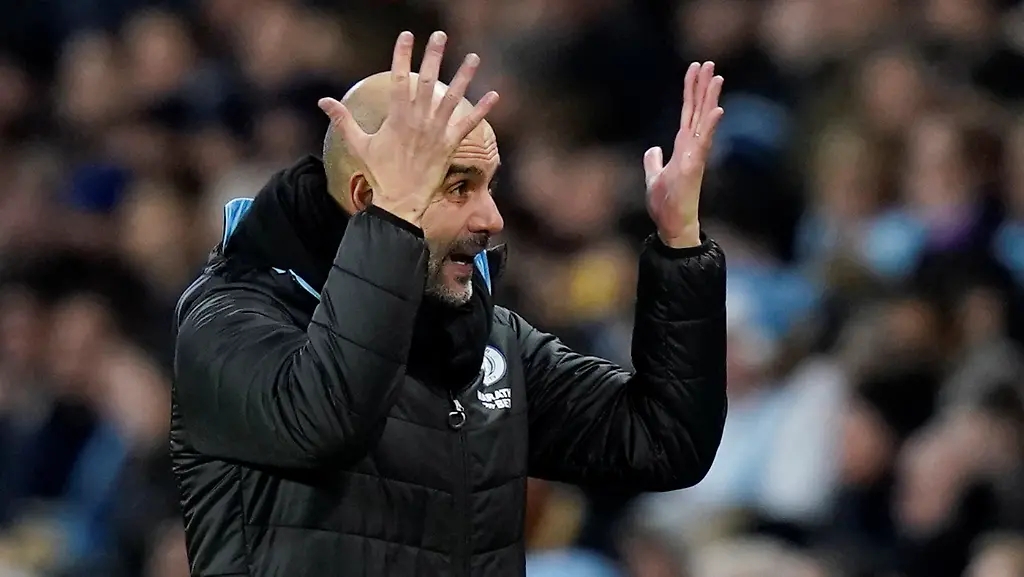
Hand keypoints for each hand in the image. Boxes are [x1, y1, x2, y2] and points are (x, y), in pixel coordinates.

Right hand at [318, 31, 498, 225]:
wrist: (400, 201)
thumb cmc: (379, 173)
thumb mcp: (358, 144)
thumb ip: (343, 119)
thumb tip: (323, 101)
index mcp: (396, 117)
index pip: (399, 78)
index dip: (403, 55)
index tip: (407, 36)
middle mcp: (419, 120)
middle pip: (428, 80)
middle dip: (433, 55)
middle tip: (440, 35)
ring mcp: (436, 132)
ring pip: (453, 98)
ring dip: (464, 76)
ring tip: (473, 57)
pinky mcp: (450, 145)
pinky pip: (469, 124)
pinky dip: (482, 110)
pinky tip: (494, 94)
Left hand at [643, 62, 723, 247]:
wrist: (671, 225)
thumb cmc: (665, 204)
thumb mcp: (653, 177)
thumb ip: (654, 161)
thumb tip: (653, 150)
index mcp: (681, 147)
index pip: (687, 113)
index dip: (690, 91)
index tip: (695, 70)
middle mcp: (691, 148)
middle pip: (696, 111)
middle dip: (702, 87)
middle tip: (708, 63)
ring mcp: (694, 156)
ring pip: (702, 122)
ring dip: (710, 99)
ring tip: (716, 77)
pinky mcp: (693, 168)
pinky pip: (703, 143)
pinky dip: (709, 126)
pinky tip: (717, 110)